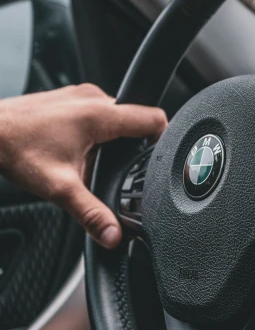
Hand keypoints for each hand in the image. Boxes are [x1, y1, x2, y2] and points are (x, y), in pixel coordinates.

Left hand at [0, 84, 166, 247]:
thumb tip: (113, 234)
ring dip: (112, 137)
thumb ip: (91, 213)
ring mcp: (78, 94)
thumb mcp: (59, 188)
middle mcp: (92, 98)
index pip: (153, 118)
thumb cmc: (16, 150)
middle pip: (134, 119)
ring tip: (93, 160)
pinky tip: (76, 149)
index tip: (157, 159)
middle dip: (132, 145)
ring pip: (114, 115)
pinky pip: (95, 111)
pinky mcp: (67, 97)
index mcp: (99, 115)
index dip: (163, 139)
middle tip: (118, 169)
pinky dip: (94, 130)